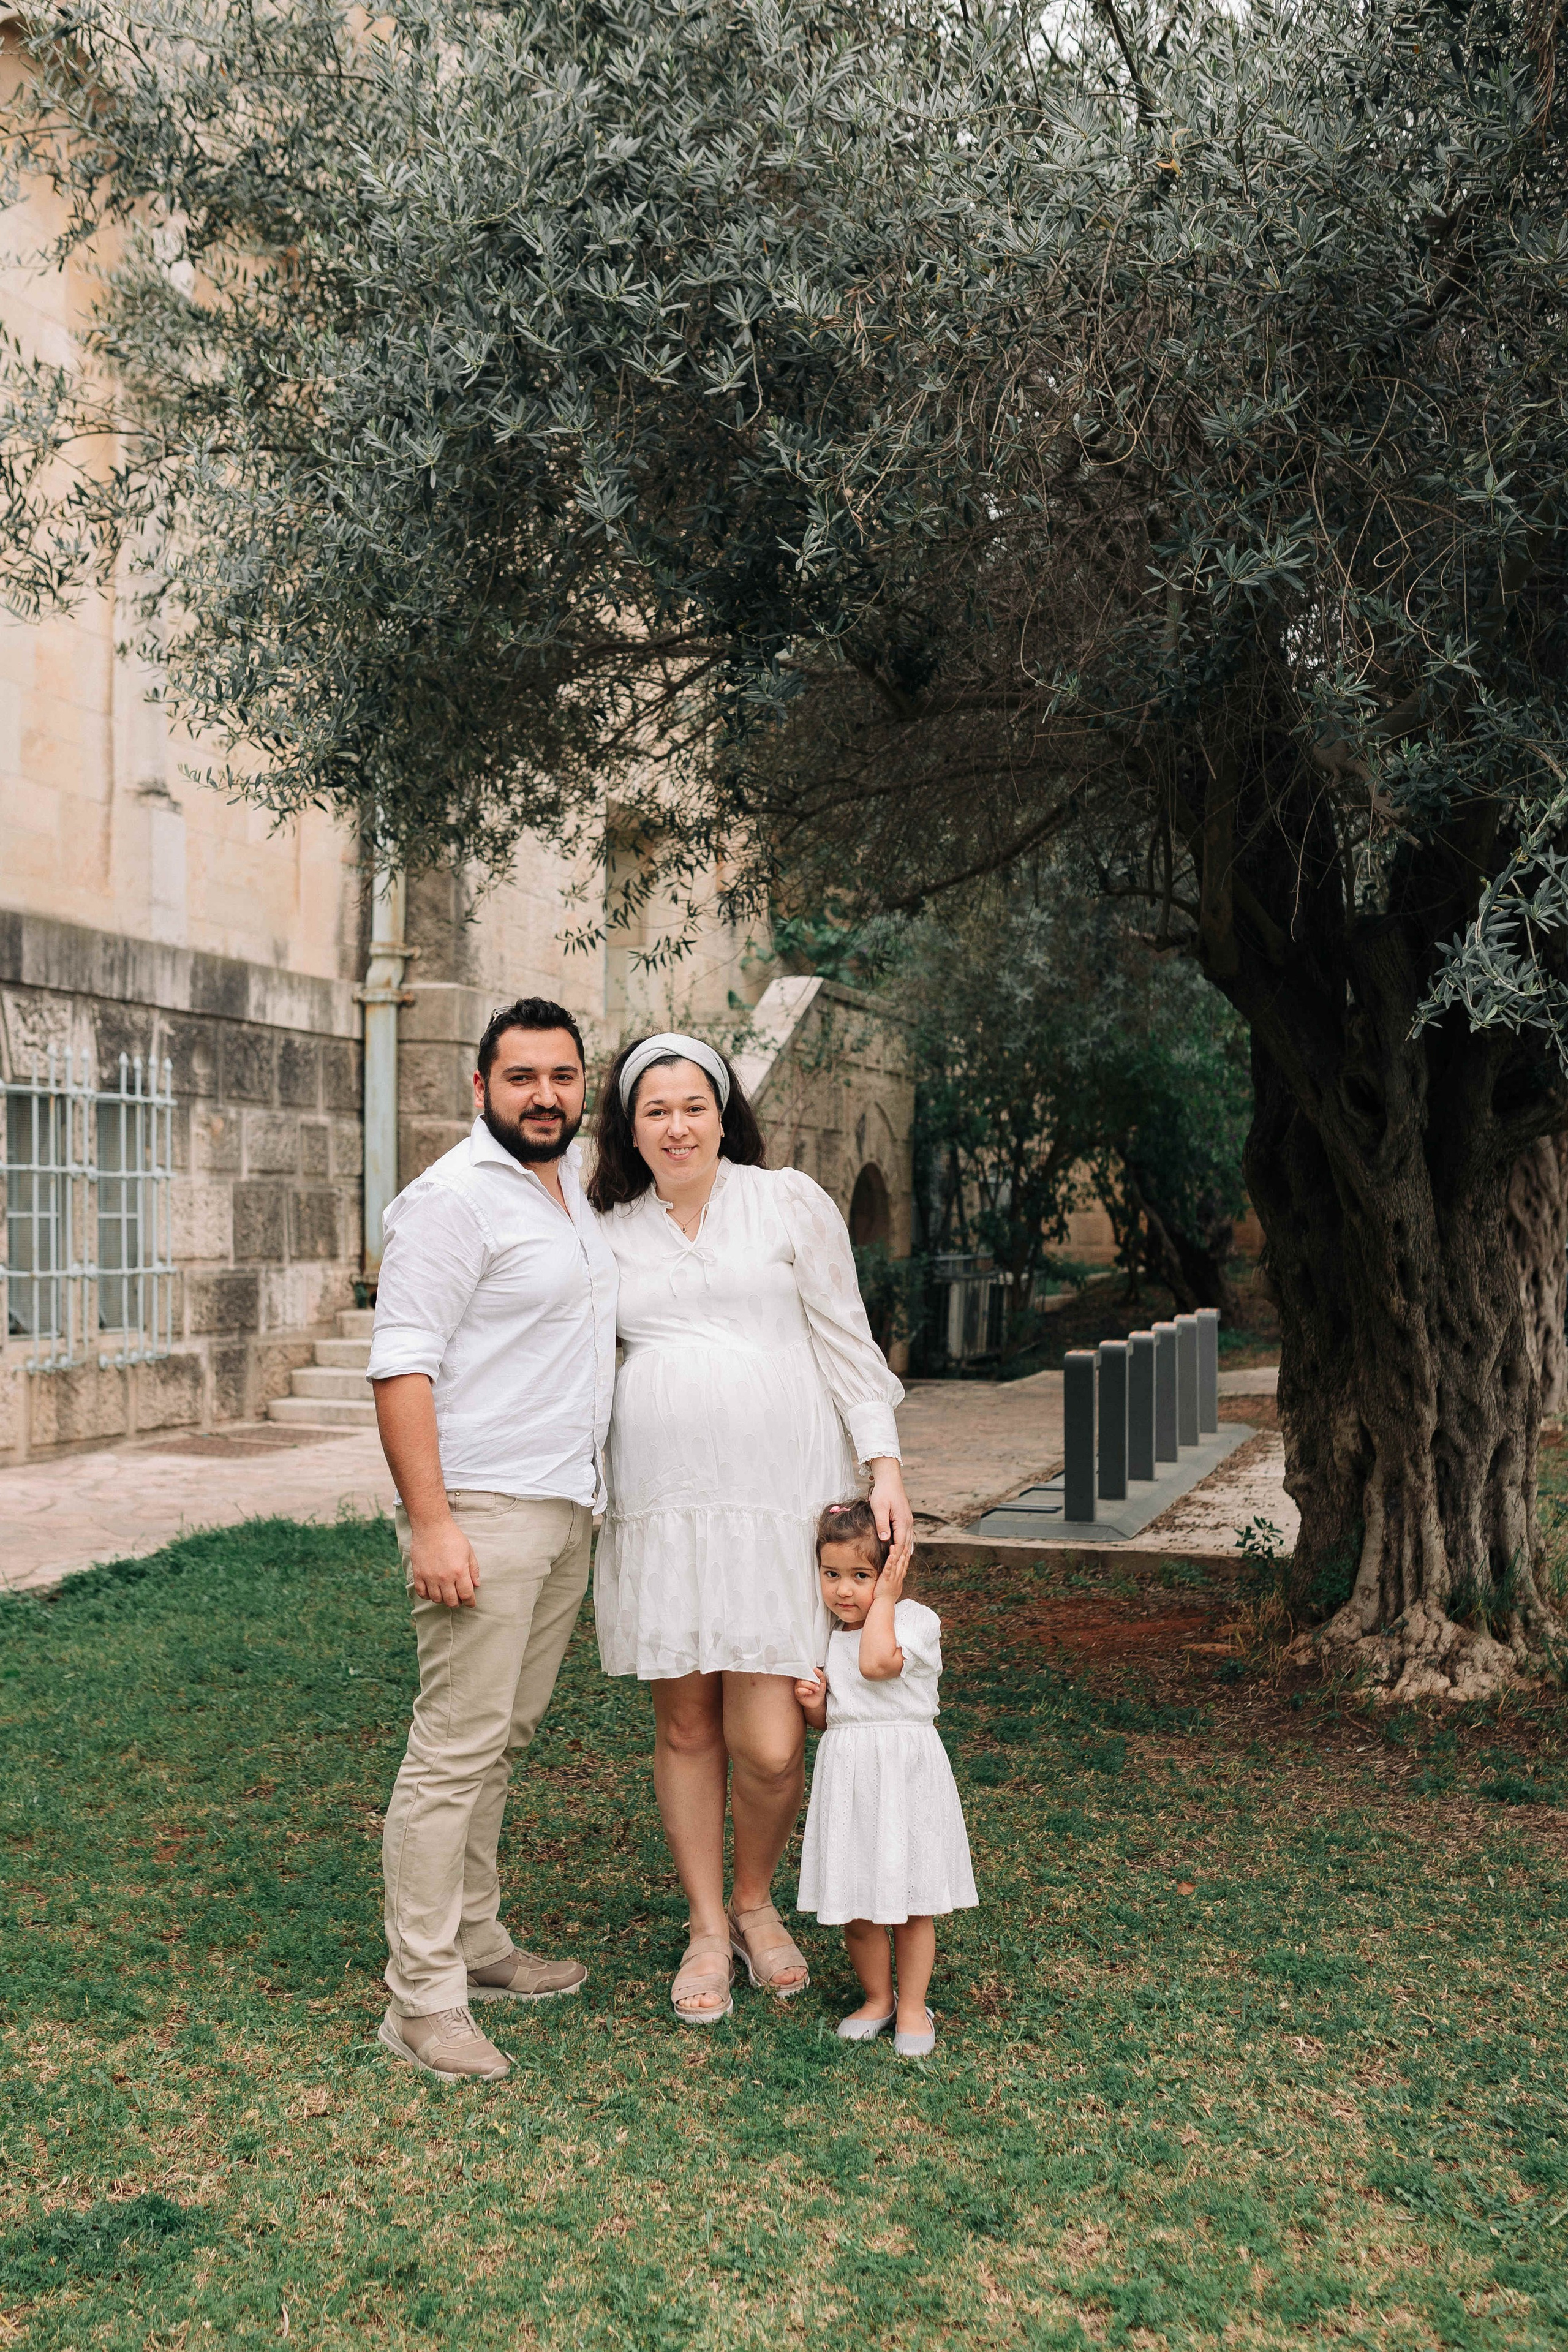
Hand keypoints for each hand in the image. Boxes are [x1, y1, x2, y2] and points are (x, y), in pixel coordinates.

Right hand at [409, 1518, 480, 1607]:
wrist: (431, 1526)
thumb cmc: (452, 1537)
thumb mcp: (468, 1551)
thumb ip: (473, 1570)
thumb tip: (476, 1585)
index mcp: (459, 1572)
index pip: (466, 1595)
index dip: (470, 1602)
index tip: (471, 1603)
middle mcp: (444, 1577)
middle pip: (451, 1601)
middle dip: (457, 1602)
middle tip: (459, 1598)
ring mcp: (430, 1577)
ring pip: (437, 1599)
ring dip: (443, 1599)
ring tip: (446, 1593)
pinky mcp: (418, 1574)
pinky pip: (422, 1593)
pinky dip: (428, 1595)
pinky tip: (433, 1591)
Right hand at [794, 1668, 826, 1706]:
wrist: (819, 1701)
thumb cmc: (819, 1690)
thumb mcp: (822, 1681)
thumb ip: (820, 1674)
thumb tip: (815, 1669)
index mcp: (806, 1676)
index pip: (804, 1670)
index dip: (810, 1672)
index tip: (816, 1676)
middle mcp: (800, 1680)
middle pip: (803, 1677)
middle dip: (812, 1681)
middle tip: (817, 1685)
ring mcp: (798, 1687)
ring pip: (801, 1683)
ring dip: (810, 1686)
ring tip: (816, 1689)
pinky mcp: (797, 1694)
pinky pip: (799, 1690)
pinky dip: (806, 1691)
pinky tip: (810, 1692)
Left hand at [867, 1458, 913, 1575]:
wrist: (890, 1479)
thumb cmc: (883, 1492)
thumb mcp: (879, 1507)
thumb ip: (882, 1524)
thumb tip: (884, 1539)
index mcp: (902, 1521)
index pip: (900, 1544)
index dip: (895, 1557)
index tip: (890, 1569)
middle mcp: (908, 1523)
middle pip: (906, 1546)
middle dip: (901, 1559)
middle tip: (895, 1573)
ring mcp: (908, 1521)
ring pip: (908, 1542)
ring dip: (904, 1554)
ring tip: (899, 1567)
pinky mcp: (905, 1519)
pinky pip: (906, 1536)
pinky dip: (904, 1546)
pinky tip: (901, 1552)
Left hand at [874, 1550, 908, 1606]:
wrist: (885, 1604)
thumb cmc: (888, 1598)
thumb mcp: (895, 1589)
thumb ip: (896, 1583)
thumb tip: (897, 1581)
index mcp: (899, 1579)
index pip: (904, 1566)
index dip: (906, 1558)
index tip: (908, 1551)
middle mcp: (897, 1577)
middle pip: (902, 1563)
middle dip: (904, 1553)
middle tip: (906, 1545)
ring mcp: (892, 1577)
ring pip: (895, 1564)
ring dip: (895, 1554)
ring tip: (895, 1545)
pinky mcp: (886, 1579)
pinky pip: (888, 1569)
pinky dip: (889, 1562)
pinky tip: (890, 1555)